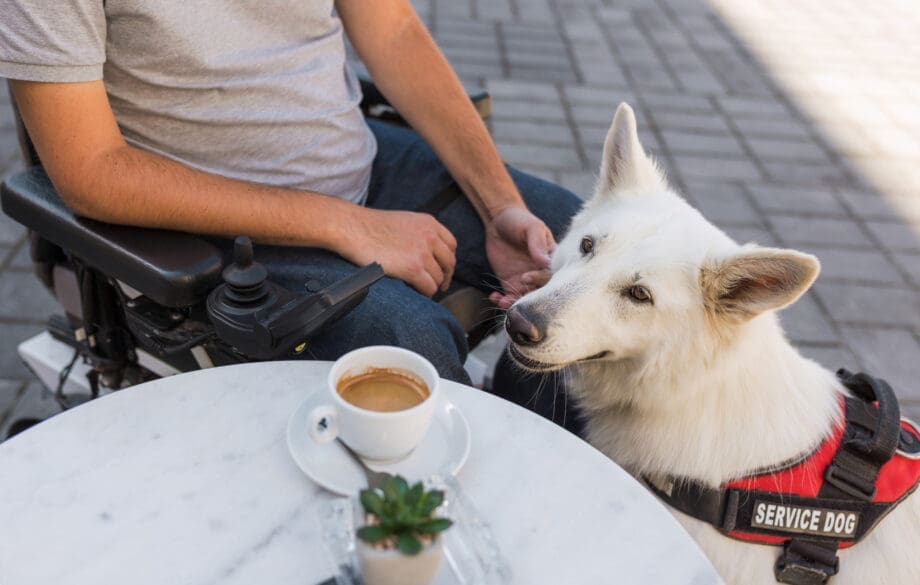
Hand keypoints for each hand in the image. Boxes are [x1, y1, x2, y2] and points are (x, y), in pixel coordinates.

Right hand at [339, 207, 456, 296]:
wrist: (352, 228)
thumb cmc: (369, 226)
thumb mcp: (403, 221)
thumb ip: (419, 233)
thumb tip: (425, 251)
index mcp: (429, 223)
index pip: (451, 244)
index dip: (447, 259)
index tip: (442, 268)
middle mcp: (430, 236)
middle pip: (449, 262)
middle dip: (445, 275)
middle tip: (439, 284)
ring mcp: (423, 253)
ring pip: (439, 277)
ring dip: (432, 285)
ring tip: (422, 289)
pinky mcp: (413, 268)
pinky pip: (429, 287)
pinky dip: (425, 293)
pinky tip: (417, 292)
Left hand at [485, 206, 556, 307]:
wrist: (499, 221)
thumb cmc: (520, 221)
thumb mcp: (531, 228)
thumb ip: (538, 244)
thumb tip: (545, 261)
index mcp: (551, 259)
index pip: (551, 276)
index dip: (540, 280)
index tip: (526, 277)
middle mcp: (540, 272)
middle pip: (540, 292)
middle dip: (528, 299)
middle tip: (513, 297)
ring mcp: (525, 279)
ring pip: (525, 298)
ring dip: (514, 304)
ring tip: (502, 301)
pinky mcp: (510, 282)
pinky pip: (509, 296)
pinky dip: (502, 301)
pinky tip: (494, 297)